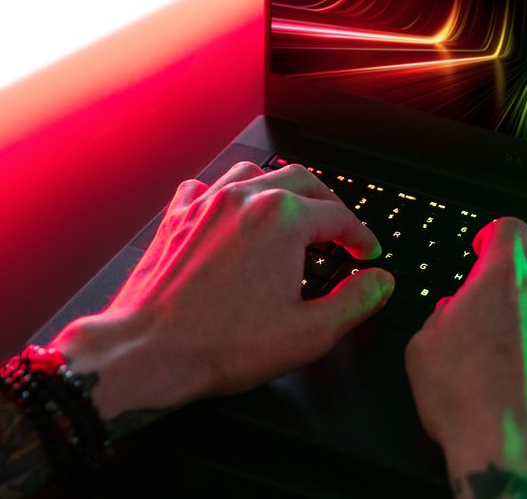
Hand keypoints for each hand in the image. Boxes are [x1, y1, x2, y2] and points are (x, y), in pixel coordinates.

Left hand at [49, 162, 394, 430]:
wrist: (147, 352)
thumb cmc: (218, 344)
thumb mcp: (309, 333)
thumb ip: (356, 301)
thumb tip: (380, 282)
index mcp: (283, 219)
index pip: (340, 216)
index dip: (360, 237)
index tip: (365, 253)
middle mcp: (246, 198)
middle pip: (304, 181)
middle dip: (329, 205)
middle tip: (340, 233)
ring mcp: (207, 202)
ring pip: (257, 174)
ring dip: (282, 190)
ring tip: (294, 214)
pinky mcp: (178, 216)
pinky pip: (210, 187)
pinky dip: (231, 195)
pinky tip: (235, 214)